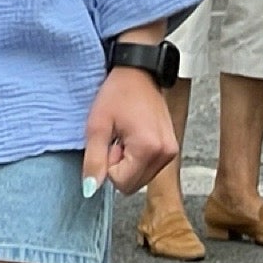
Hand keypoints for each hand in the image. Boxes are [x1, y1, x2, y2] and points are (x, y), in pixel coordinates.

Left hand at [84, 67, 177, 197]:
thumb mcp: (97, 126)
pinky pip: (149, 168)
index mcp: (148, 149)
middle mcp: (165, 154)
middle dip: (120, 166)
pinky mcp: (172, 149)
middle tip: (117, 139)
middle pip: (133, 184)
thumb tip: (91, 189)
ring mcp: (171, 152)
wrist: (139, 72)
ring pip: (141, 178)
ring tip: (126, 136)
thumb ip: (94, 160)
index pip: (122, 183)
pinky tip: (135, 137)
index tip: (111, 141)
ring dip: (129, 163)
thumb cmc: (118, 93)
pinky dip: (138, 158)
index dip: (109, 165)